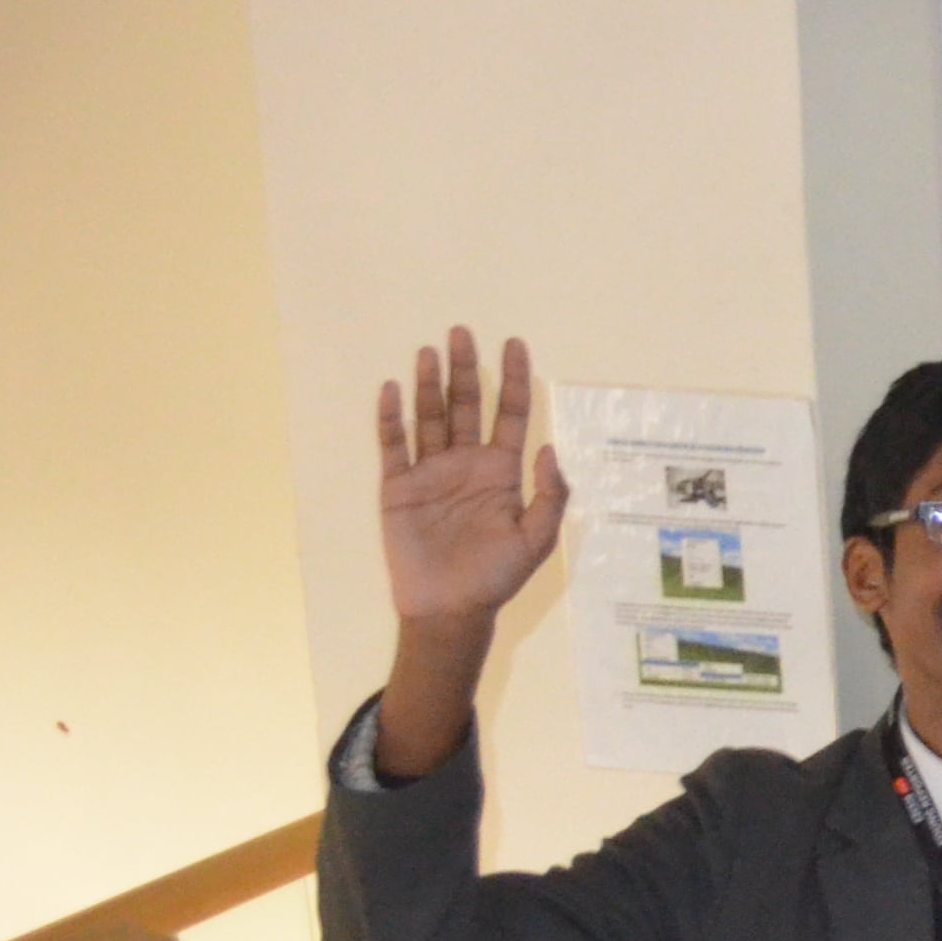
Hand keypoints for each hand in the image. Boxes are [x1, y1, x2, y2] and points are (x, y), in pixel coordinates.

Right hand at [375, 327, 567, 627]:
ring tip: (431, 350)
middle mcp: (466, 464)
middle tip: (462, 331)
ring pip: (429, 418)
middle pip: (465, 406)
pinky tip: (393, 389)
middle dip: (465, 370)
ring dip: (429, 384)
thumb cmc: (496, 577)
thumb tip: (549, 448)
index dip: (513, 379)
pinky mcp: (398, 487)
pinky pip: (393, 445)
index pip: (510, 415)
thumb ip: (550, 494)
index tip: (514, 343)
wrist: (449, 608)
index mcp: (502, 473)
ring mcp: (431, 473)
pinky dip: (391, 418)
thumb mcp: (537, 540)